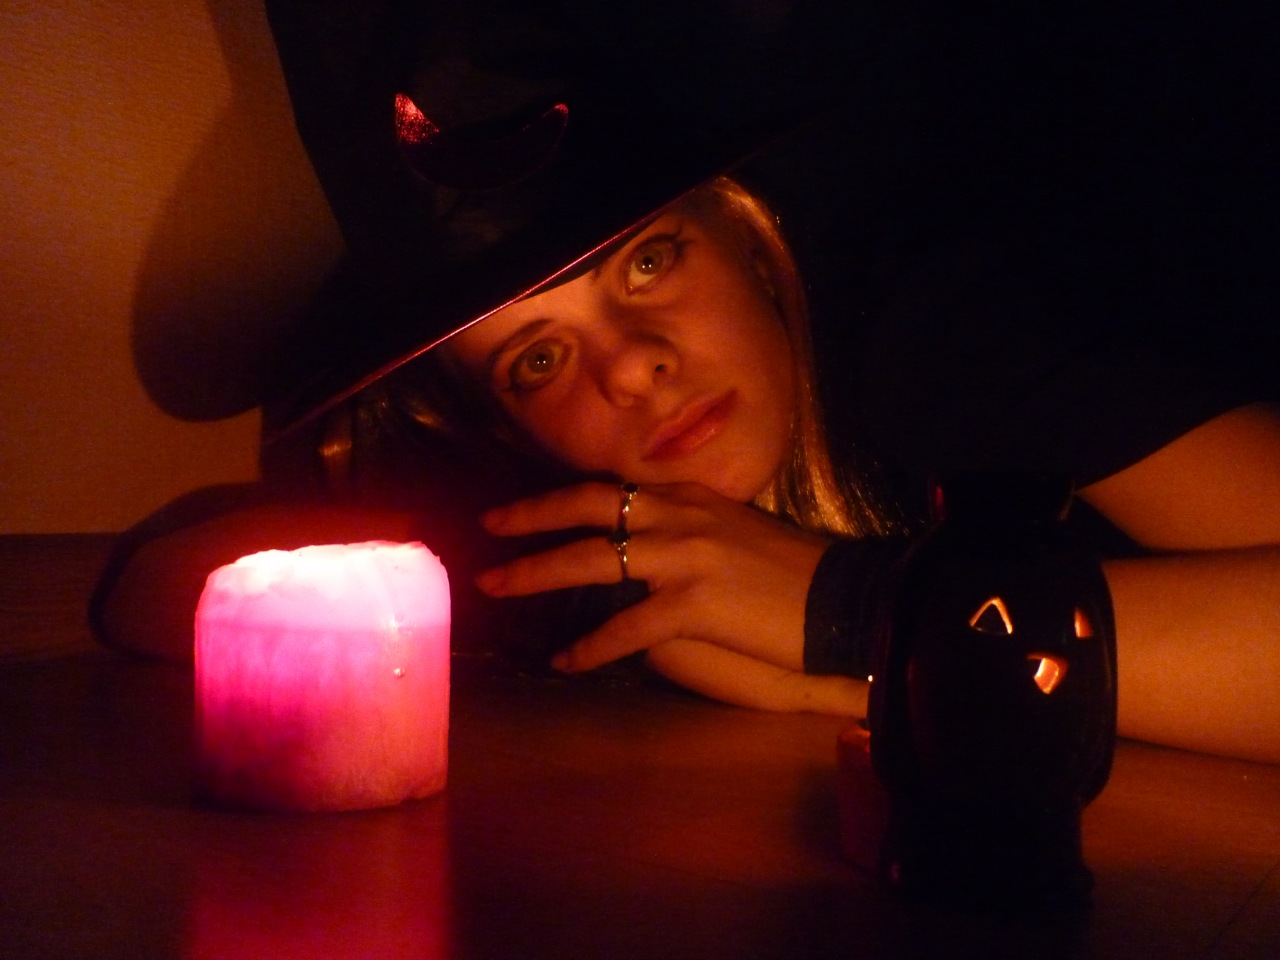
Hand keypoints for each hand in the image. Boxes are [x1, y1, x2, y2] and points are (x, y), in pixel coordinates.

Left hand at [476, 480, 831, 674]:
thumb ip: (687, 527)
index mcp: (687, 496)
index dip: (556, 499)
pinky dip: (590, 646)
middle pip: (587, 508)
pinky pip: (626, 627)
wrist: (845, 598)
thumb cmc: (792, 570)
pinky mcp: (695, 604)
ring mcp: (685, 557)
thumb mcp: (734, 528)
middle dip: (530, 518)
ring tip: (496, 586)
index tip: (517, 509)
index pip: (608, 489)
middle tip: (487, 532)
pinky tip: (564, 662)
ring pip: (592, 559)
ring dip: (536, 573)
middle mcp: (679, 516)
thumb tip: (646, 540)